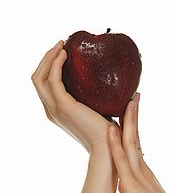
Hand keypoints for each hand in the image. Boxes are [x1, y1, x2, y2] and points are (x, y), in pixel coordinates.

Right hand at [31, 40, 120, 155]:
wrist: (109, 148)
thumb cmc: (109, 134)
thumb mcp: (101, 112)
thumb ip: (100, 99)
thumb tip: (122, 86)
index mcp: (58, 111)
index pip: (44, 85)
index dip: (49, 66)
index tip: (63, 52)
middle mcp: (51, 110)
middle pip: (37, 78)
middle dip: (46, 58)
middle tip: (61, 44)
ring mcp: (55, 108)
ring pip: (39, 76)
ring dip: (48, 57)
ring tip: (62, 45)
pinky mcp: (64, 105)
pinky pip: (53, 78)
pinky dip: (56, 63)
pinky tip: (66, 54)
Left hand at [107, 93, 175, 192]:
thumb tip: (130, 191)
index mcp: (147, 175)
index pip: (139, 146)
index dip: (136, 129)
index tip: (133, 113)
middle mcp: (144, 170)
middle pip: (137, 138)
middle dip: (134, 116)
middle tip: (134, 96)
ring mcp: (138, 175)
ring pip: (131, 143)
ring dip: (128, 122)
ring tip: (126, 102)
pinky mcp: (132, 184)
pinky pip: (122, 159)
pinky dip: (116, 144)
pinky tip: (110, 130)